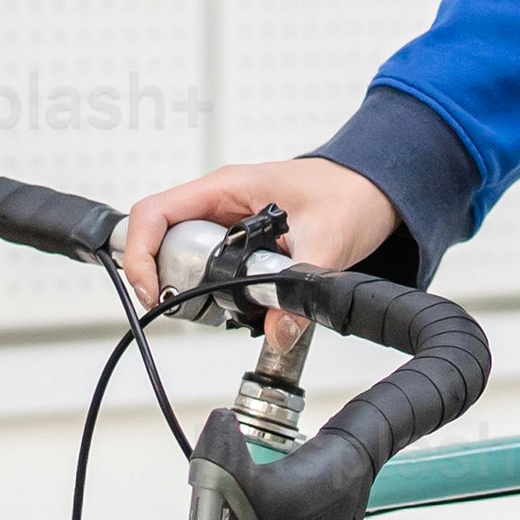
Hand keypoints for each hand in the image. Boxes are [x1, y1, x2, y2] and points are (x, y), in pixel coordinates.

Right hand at [103, 154, 397, 361]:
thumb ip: (301, 288)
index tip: (153, 291)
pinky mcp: (242, 242)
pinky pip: (212, 267)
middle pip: (163, 242)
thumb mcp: (328, 241)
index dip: (141, 254)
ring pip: (186, 258)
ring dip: (194, 288)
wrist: (379, 189)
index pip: (154, 213)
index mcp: (226, 188)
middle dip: (170, 279)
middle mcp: (219, 203)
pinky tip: (238, 303)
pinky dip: (218, 290)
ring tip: (219, 308)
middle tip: (194, 309)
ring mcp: (228, 222)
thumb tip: (278, 332)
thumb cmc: (352, 192)